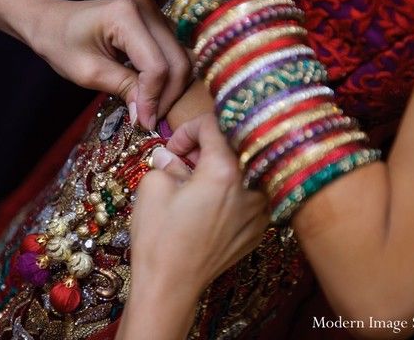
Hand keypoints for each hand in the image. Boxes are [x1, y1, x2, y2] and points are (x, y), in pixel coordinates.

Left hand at [27, 0, 189, 128]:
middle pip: (178, 61)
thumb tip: (149, 116)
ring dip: (171, 88)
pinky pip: (175, 53)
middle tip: (150, 120)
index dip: (154, 98)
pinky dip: (169, 77)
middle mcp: (148, 8)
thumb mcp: (88, 73)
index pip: (156, 65)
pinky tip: (153, 92)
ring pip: (182, 58)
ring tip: (151, 109)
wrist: (53, 22)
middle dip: (168, 96)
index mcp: (125, 15)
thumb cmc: (62, 44)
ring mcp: (156, 12)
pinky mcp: (159, 21)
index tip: (144, 123)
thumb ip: (123, 89)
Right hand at [118, 114, 267, 338]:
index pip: (214, 125)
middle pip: (234, 145)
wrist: (171, 287)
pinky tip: (208, 203)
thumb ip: (167, 161)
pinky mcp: (258, 228)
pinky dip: (231, 189)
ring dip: (221, 166)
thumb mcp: (153, 188)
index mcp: (226, 172)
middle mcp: (252, 188)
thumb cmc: (159, 238)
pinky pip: (249, 195)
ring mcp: (260, 211)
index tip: (174, 147)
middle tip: (183, 161)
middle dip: (206, 146)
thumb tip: (171, 156)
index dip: (188, 129)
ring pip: (244, 169)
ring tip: (195, 181)